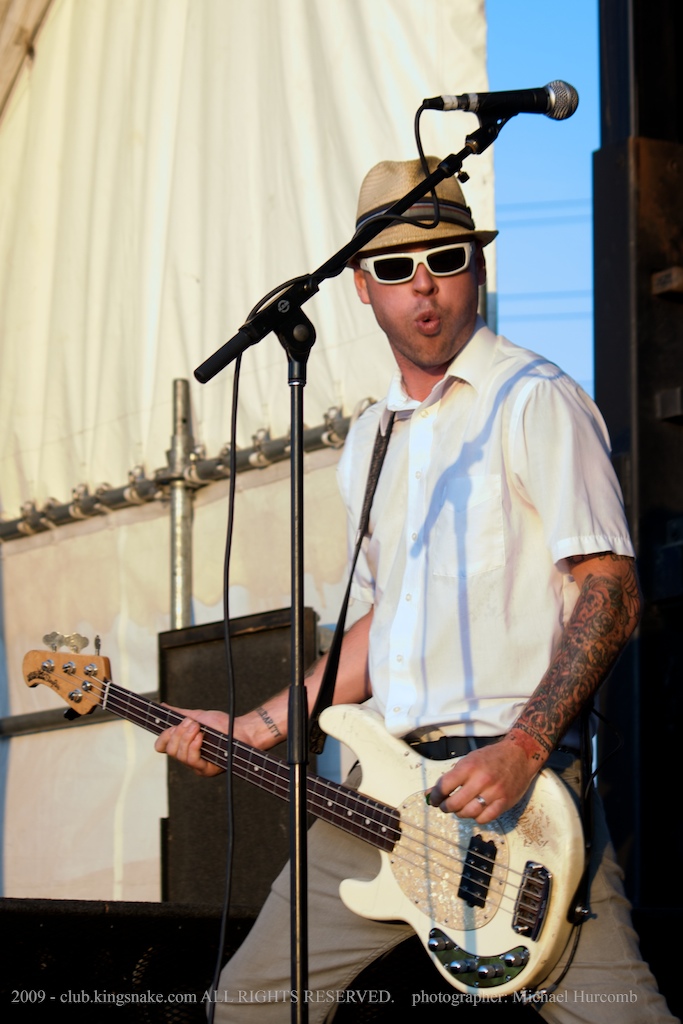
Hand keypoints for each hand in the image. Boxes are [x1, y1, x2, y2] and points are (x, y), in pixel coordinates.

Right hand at [154, 706, 229, 777]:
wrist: (240, 730)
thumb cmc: (221, 725)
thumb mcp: (197, 716)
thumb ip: (179, 714)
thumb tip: (163, 706)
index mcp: (182, 745)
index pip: (162, 746)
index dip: (164, 736)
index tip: (172, 725)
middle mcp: (187, 757)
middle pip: (170, 750)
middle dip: (178, 734)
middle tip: (191, 723)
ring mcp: (196, 765)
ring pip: (180, 755)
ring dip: (187, 738)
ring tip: (198, 727)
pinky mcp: (206, 770)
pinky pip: (193, 760)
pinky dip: (194, 746)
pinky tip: (200, 737)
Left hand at [427, 737, 543, 823]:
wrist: (519, 755)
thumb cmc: (491, 757)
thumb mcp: (468, 760)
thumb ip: (450, 777)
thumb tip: (430, 793)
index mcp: (469, 767)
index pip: (444, 786)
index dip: (435, 796)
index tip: (433, 799)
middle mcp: (481, 780)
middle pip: (455, 803)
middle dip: (445, 807)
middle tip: (445, 806)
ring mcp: (494, 793)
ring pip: (469, 813)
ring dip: (460, 813)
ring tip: (460, 808)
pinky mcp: (504, 803)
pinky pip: (484, 819)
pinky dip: (476, 817)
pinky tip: (475, 810)